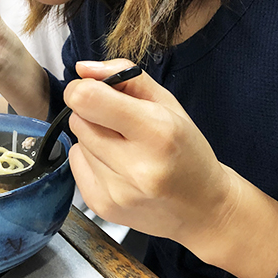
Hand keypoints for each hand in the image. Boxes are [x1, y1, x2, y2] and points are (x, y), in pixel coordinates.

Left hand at [65, 59, 277, 277]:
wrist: (202, 209)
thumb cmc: (187, 149)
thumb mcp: (167, 103)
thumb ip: (124, 76)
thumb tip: (81, 69)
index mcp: (157, 131)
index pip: (88, 100)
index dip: (83, 88)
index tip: (94, 90)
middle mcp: (136, 166)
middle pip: (78, 120)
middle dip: (92, 114)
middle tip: (119, 123)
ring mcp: (116, 191)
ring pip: (77, 142)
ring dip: (94, 139)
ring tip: (124, 149)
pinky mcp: (101, 206)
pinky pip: (75, 164)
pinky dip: (91, 160)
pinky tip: (117, 167)